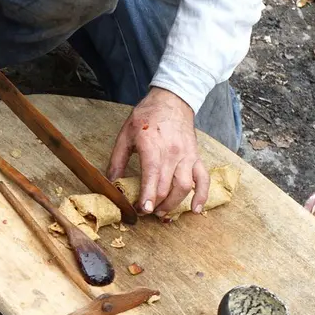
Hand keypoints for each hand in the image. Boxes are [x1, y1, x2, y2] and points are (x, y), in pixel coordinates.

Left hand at [108, 88, 209, 218]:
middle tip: (145, 212)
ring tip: (162, 213)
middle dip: (156, 204)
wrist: (172, 100)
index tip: (142, 210)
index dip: (148, 196)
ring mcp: (186, 156)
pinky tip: (195, 209)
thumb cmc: (147, 116)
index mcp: (152, 146)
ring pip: (184, 187)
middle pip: (166, 186)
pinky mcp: (196, 157)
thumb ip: (117, 159)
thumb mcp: (125, 134)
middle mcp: (172, 153)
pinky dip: (201, 196)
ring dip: (173, 204)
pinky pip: (203, 179)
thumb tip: (111, 181)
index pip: (152, 176)